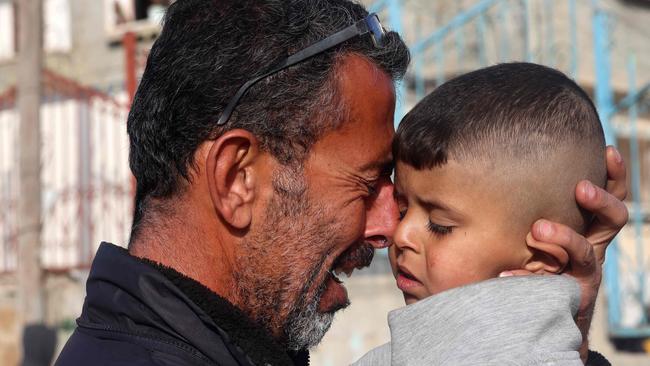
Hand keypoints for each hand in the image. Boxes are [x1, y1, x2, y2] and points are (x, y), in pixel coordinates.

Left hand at [504, 146, 627, 360]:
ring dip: (563, 237)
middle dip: (600, 201)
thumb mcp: (534, 230)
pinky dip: (525, 278)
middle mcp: (593, 245)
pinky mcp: (569, 295)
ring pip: (586, 252)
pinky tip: (506, 273)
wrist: (536, 308)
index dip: (614, 175)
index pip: (611, 196)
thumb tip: (489, 171)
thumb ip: (526, 208)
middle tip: (580, 188)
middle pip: (614, 219)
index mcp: (588, 226)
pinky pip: (552, 284)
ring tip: (537, 229)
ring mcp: (584, 272)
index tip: (607, 150)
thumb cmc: (530, 257)